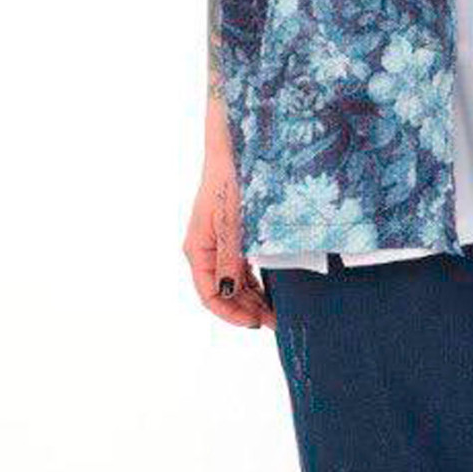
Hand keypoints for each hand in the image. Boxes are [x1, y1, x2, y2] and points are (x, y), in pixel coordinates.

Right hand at [183, 147, 274, 329]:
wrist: (233, 148)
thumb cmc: (228, 181)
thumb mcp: (230, 224)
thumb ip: (229, 259)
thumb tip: (227, 293)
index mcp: (198, 250)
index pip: (210, 295)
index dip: (231, 314)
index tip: (256, 323)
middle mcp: (206, 249)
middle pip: (223, 291)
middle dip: (246, 308)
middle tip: (274, 320)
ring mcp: (218, 241)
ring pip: (233, 280)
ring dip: (251, 297)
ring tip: (274, 309)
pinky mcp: (231, 232)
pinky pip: (240, 265)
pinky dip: (253, 279)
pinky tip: (269, 287)